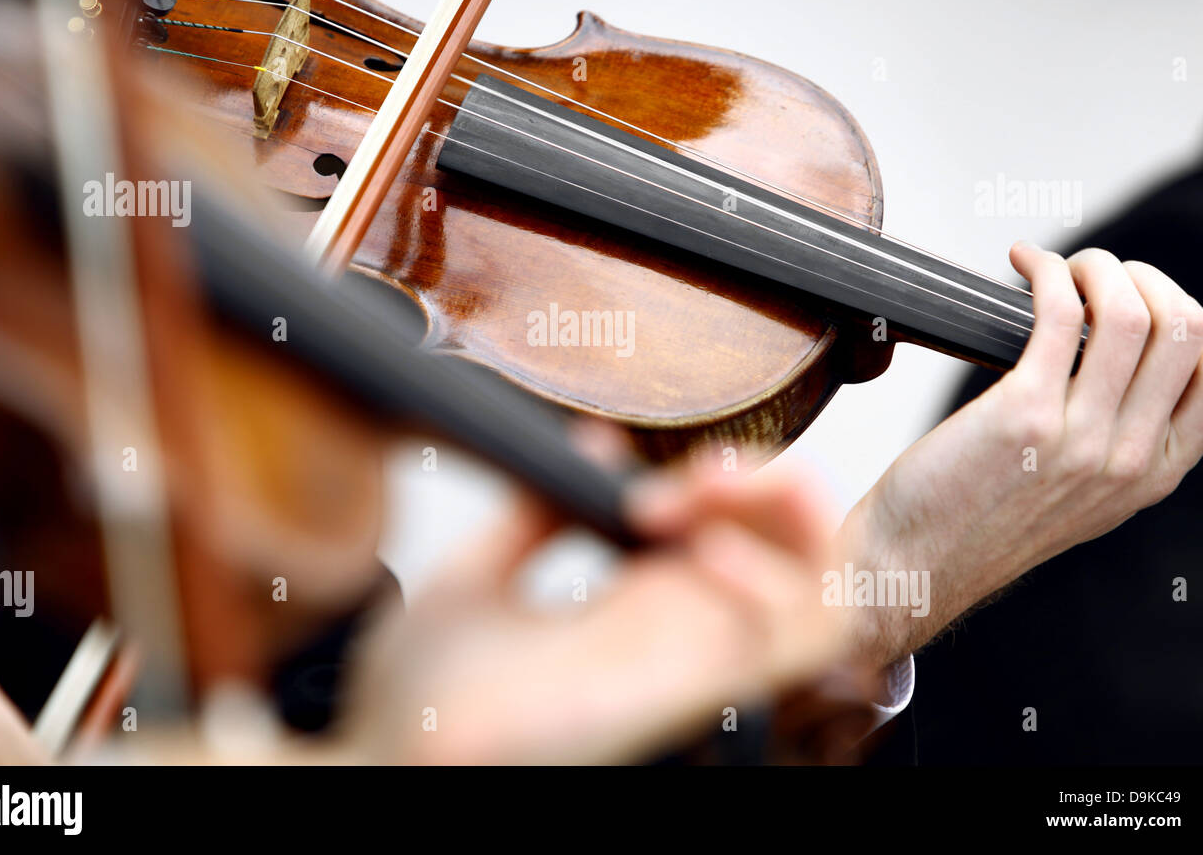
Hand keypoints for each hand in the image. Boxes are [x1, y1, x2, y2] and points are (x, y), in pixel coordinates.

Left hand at [346, 458, 843, 764]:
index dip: (729, 485)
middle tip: (710, 467)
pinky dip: (777, 578)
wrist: (381, 758)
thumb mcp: (479, 577)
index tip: (652, 466)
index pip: (739, 537)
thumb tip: (589, 443)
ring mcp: (686, 665)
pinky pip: (790, 643)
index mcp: (631, 609)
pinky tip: (710, 546)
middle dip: (779, 488)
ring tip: (717, 487)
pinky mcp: (682, 690)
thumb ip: (534, 515)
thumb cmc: (419, 703)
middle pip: (798, 558)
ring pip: (821, 595)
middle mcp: (674, 637)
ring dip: (794, 522)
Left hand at [840, 243, 1202, 665]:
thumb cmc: (975, 523)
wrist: (915, 564)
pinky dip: (1048, 274)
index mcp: (1152, 478)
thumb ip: (1117, 446)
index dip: (1188, 325)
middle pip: (1187, 332)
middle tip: (1097, 275)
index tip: (1142, 307)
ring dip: (1098, 268)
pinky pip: (1060, 316)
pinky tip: (1025, 267)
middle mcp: (1128, 459)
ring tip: (1063, 268)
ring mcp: (1081, 438)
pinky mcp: (1023, 413)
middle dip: (1146, 279)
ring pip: (1133, 314)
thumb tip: (1120, 367)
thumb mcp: (1080, 499)